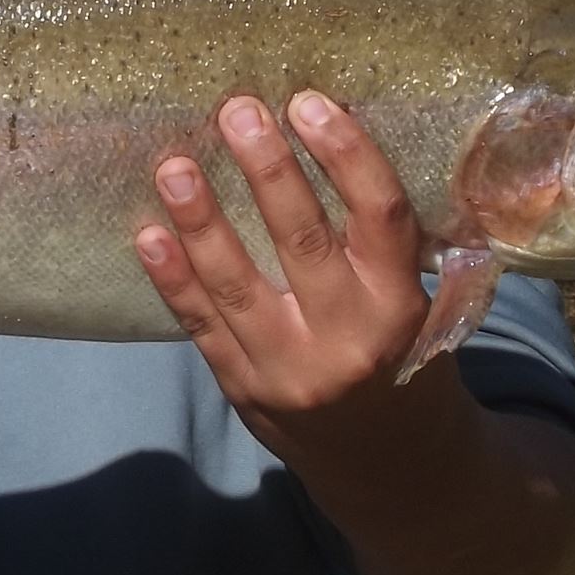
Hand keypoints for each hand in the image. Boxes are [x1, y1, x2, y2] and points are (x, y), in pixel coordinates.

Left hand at [133, 90, 437, 456]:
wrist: (394, 471)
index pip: (380, 217)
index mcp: (403, 307)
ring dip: (201, 222)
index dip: (347, 155)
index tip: (310, 102)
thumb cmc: (405, 362)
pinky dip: (174, 281)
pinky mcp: (244, 389)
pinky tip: (149, 237)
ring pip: (238, 285)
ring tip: (173, 166)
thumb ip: (385, 248)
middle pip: (303, 241)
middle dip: (268, 171)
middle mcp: (348, 338)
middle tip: (236, 110)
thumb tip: (334, 143)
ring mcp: (290, 368)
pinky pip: (203, 327)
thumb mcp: (424, 309)